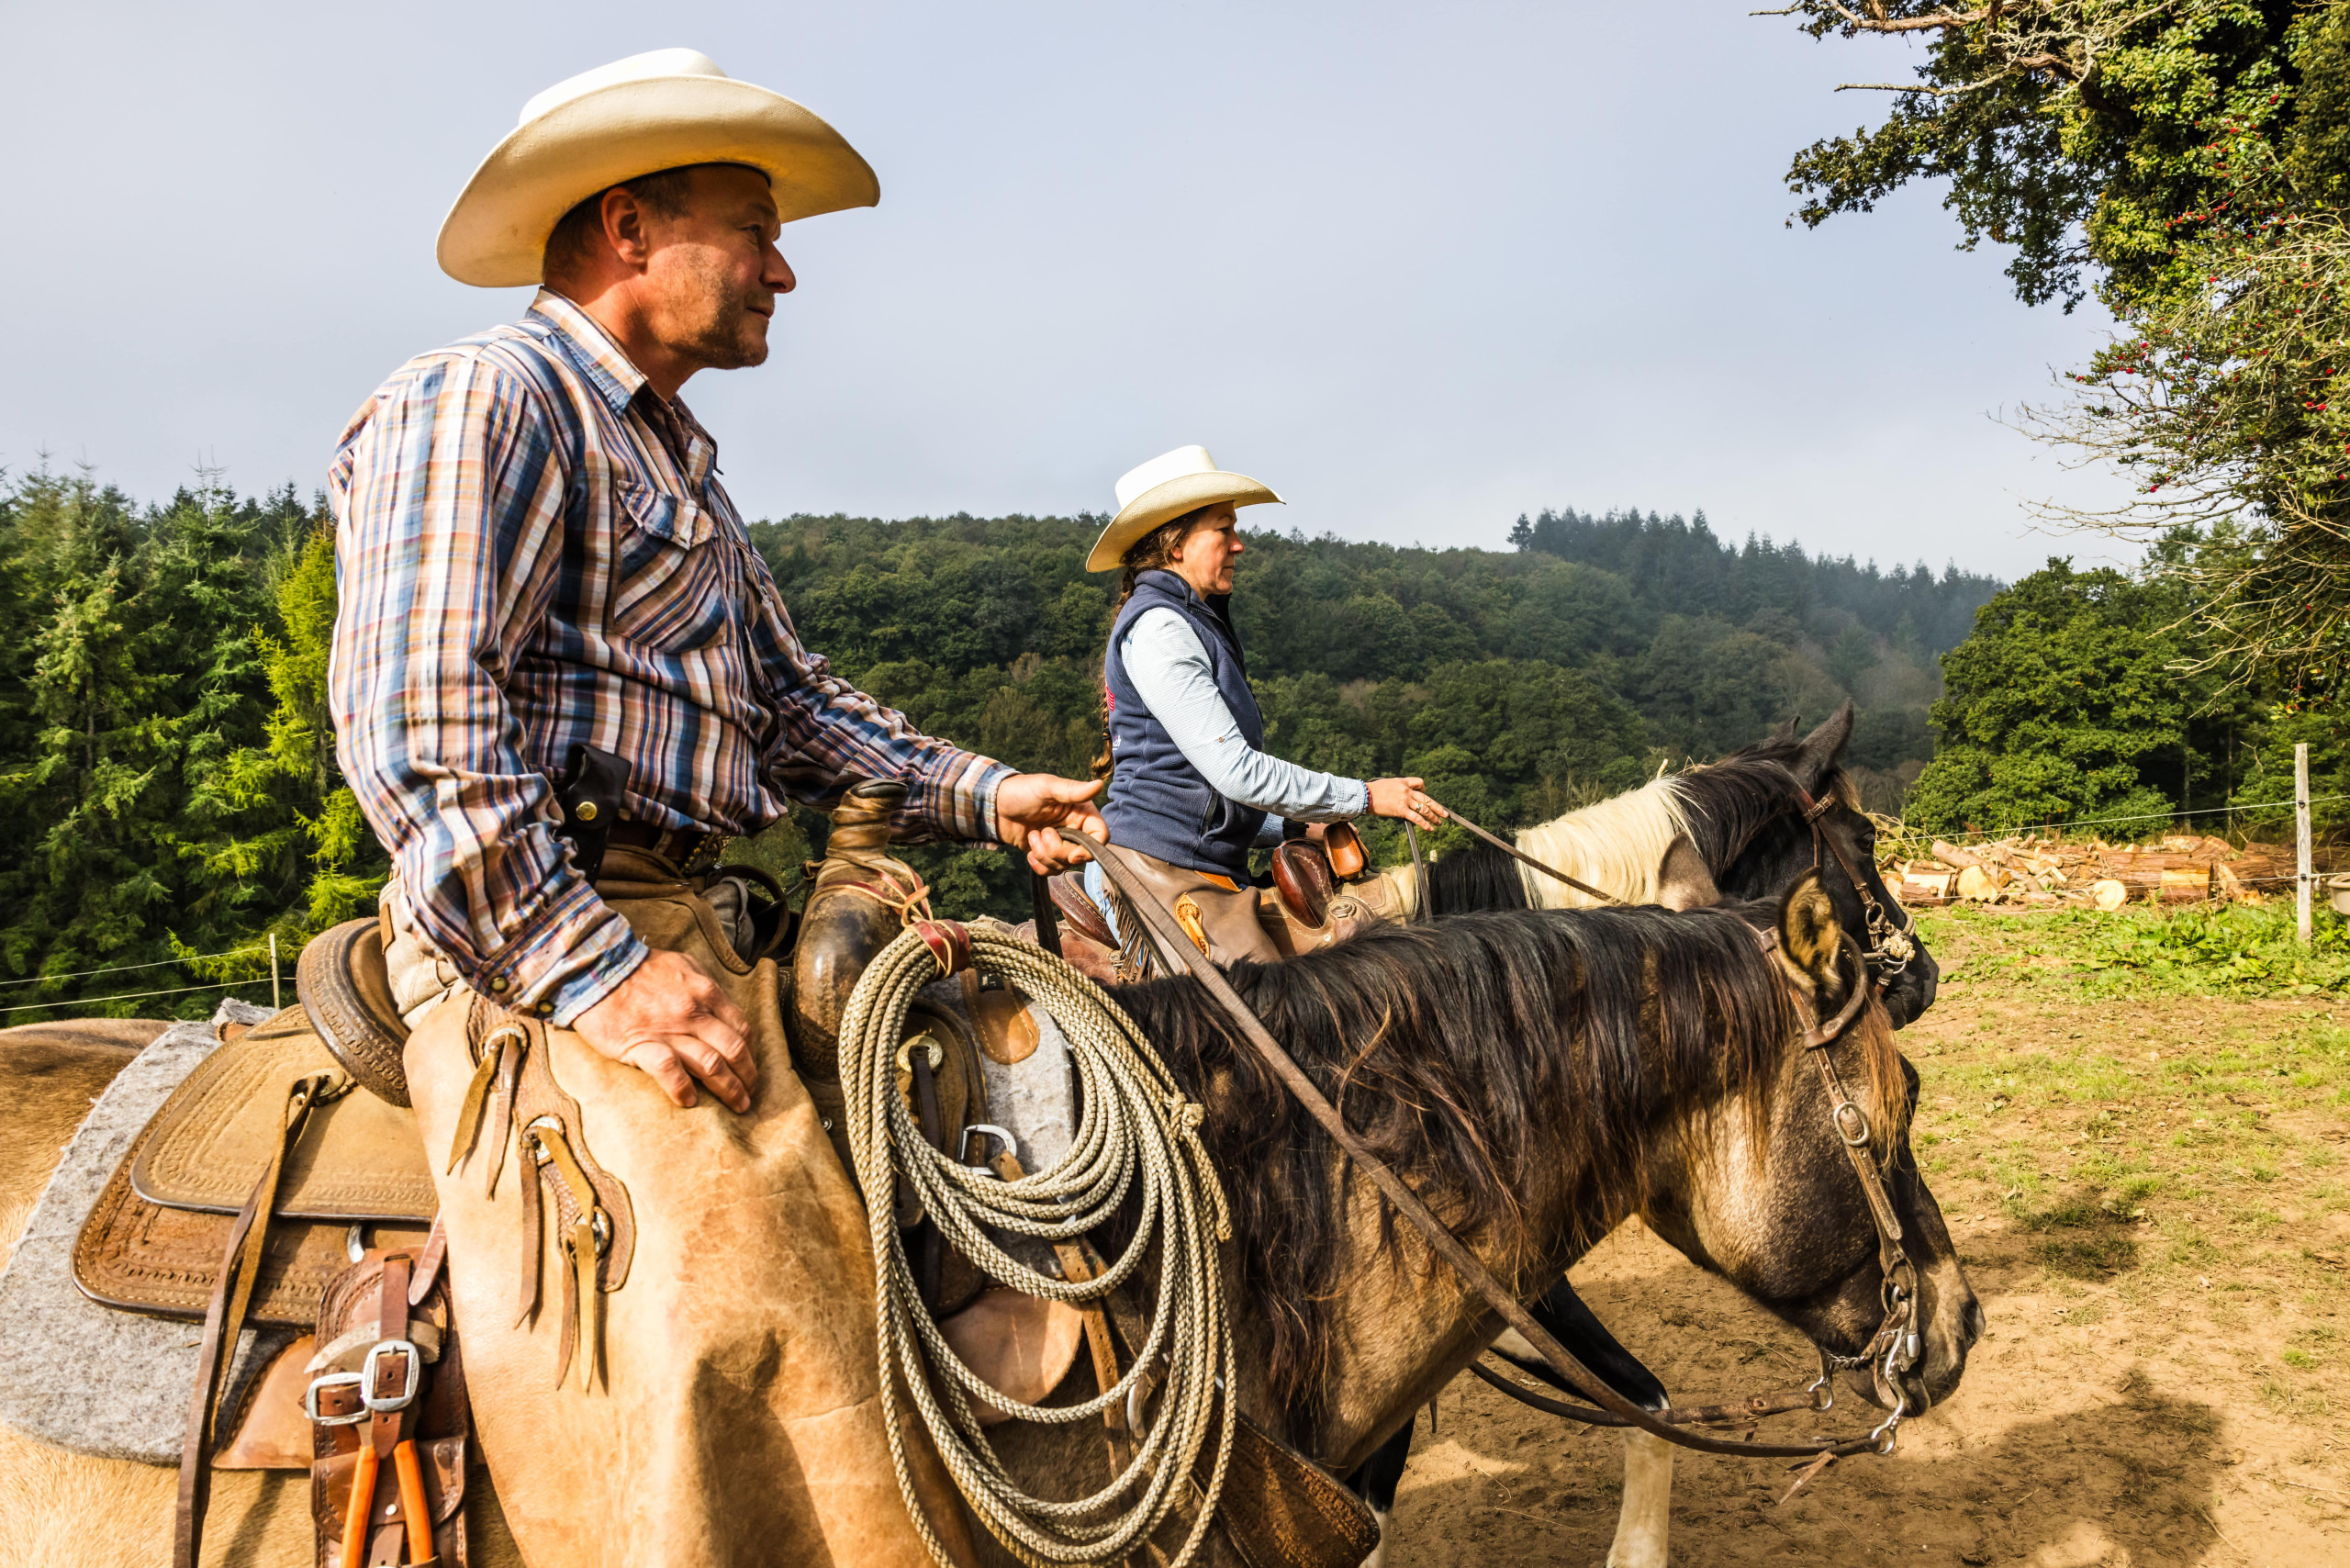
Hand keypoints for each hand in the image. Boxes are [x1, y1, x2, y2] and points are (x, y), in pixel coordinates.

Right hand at [571, 948, 757, 1111]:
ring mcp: (668, 1030)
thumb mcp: (682, 965)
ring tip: (736, 1104)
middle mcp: (693, 1012)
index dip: (751, 1052)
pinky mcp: (641, 1045)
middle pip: (733, 1050)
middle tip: (750, 1094)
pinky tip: (690, 1101)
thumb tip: (720, 1007)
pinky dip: (683, 1089)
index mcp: (705, 992)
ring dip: (728, 1089)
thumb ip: (704, 986)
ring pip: (711, 1064)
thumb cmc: (639, 968)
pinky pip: (670, 1071)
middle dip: (747, 1076)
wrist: (597, 970)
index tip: (750, 1067)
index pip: (740, 1028)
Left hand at [994, 773, 1107, 874]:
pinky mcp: (1046, 854)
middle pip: (1081, 855)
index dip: (1090, 849)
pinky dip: (1039, 865)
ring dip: (1045, 856)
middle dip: (1058, 851)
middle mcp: (1075, 829)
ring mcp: (1060, 843)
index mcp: (1081, 812)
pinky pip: (1051, 870)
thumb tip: (1099, 785)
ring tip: (1032, 836)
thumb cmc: (1021, 791)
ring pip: (1064, 865)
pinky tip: (1029, 850)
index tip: (1073, 854)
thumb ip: (1073, 790)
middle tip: (1042, 834)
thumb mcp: (1047, 787)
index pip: (1100, 836)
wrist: (995, 806)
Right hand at [1368, 776, 1442, 829]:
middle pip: (1427, 798)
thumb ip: (1397, 789)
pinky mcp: (1400, 810)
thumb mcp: (1387, 784)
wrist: (1364, 795)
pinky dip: (1425, 824)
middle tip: (1445, 814)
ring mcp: (1405, 800)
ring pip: (1424, 809)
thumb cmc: (1372, 791)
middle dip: (1438, 807)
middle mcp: (1406, 790)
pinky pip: (1417, 818)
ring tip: (1439, 823)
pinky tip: (1430, 829)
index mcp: (1403, 781)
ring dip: (1434, 817)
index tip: (1424, 796)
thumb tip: (1401, 796)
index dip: (1424, 789)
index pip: (1420, 782)